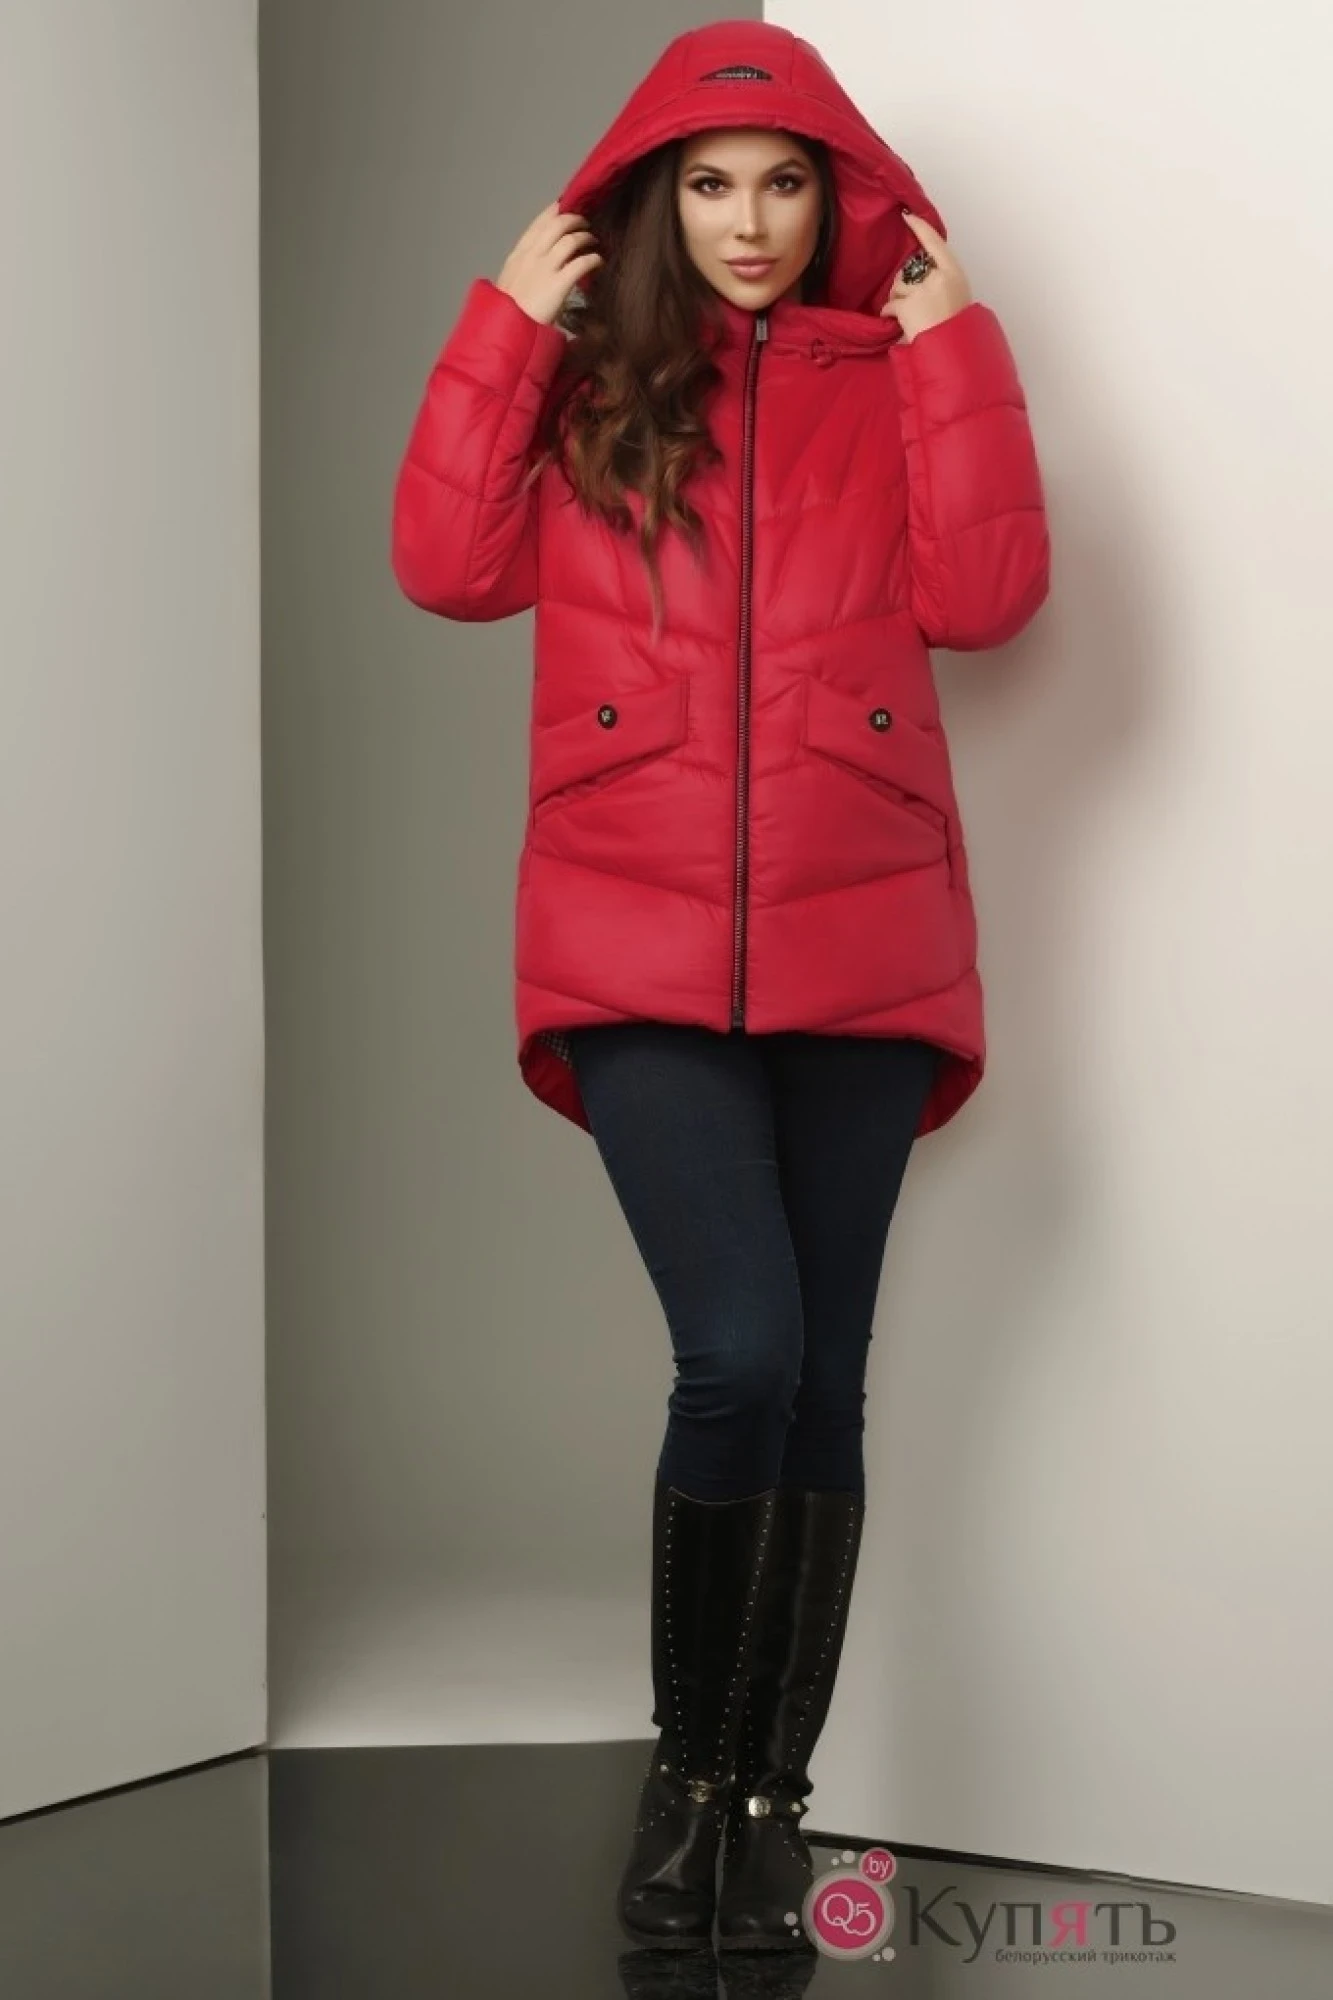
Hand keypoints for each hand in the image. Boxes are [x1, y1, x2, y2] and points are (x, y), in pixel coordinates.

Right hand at [496, 201, 602, 324]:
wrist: (509, 331)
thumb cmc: (510, 312)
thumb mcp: (510, 283)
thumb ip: (524, 269)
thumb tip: (540, 261)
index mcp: (518, 255)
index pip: (539, 224)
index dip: (555, 212)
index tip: (567, 206)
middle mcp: (531, 256)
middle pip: (557, 224)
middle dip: (574, 219)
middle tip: (585, 223)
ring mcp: (544, 269)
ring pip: (570, 239)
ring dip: (586, 237)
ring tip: (594, 241)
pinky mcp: (558, 284)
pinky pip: (581, 263)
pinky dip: (593, 258)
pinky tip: (599, 261)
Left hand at [880, 213, 971, 341]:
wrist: (952, 348)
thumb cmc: (955, 328)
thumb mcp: (957, 298)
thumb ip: (941, 283)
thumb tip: (919, 278)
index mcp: (954, 273)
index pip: (935, 243)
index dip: (920, 228)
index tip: (908, 215)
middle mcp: (939, 277)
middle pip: (912, 269)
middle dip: (906, 283)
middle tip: (912, 302)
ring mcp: (923, 290)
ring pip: (899, 286)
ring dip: (898, 299)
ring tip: (908, 315)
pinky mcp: (908, 304)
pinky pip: (891, 304)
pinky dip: (890, 312)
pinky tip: (895, 321)